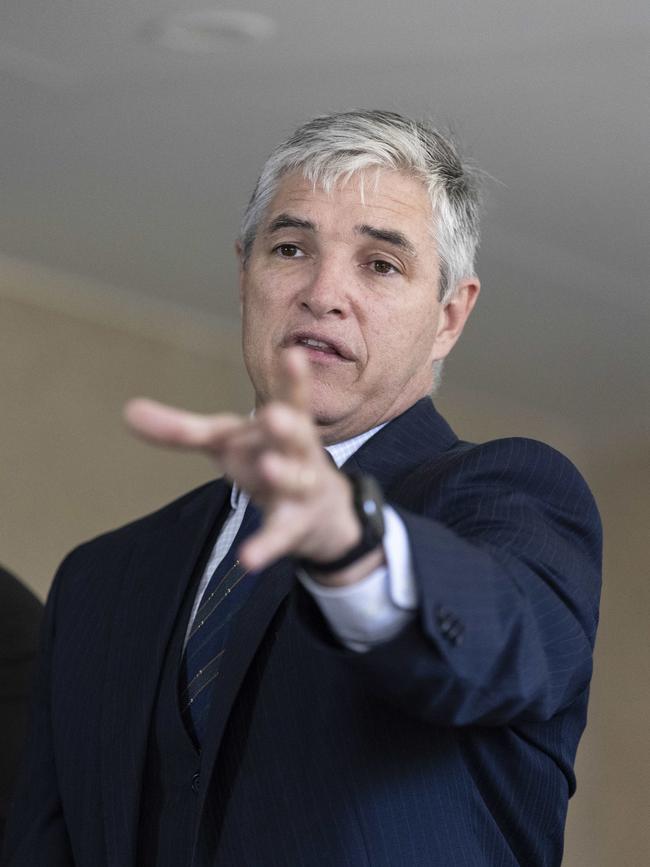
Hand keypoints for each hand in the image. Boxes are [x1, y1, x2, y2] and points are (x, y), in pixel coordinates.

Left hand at [123, 348, 383, 583]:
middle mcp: (298, 452)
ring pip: (295, 480)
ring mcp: (301, 489)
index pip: (290, 398)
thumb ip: (182, 430)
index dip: (292, 379)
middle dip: (287, 424)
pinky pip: (280, 536)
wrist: (321, 515)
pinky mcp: (295, 526)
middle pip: (297, 435)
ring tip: (267, 467)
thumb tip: (127, 410)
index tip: (292, 354)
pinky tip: (246, 559)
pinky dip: (265, 546)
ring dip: (282, 473)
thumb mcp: (227, 443)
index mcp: (284, 426)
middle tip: (273, 415)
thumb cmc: (268, 461)